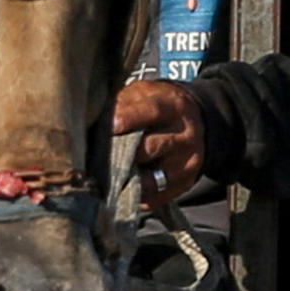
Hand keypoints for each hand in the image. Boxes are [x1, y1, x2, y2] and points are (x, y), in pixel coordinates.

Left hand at [108, 76, 209, 210]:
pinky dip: (133, 195)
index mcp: (174, 108)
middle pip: (150, 148)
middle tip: (96, 156)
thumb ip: (123, 103)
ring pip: (150, 179)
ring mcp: (186, 164)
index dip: (129, 119)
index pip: (152, 111)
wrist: (195, 123)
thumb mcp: (145, 93)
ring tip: (103, 176)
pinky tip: (119, 187)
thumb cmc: (158, 106)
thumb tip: (94, 120)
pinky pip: (153, 197)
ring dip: (124, 179)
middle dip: (121, 153)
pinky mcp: (183, 185)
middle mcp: (185, 137)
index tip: (109, 126)